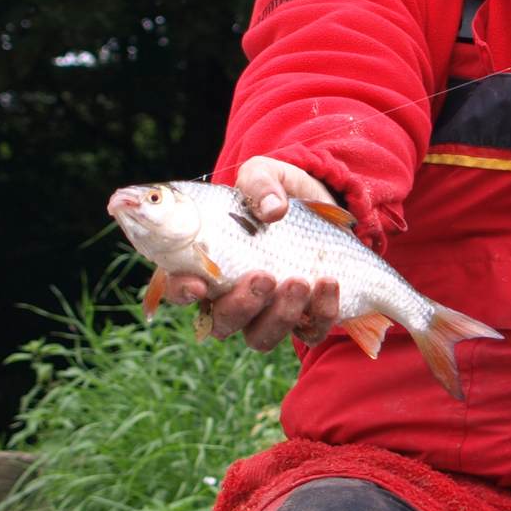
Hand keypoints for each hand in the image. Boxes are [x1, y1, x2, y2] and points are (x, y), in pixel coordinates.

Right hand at [161, 156, 343, 350]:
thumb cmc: (280, 193)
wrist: (327, 203)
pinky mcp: (308, 317)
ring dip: (280, 314)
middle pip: (222, 322)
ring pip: (261, 337)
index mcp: (211, 262)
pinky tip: (329, 283)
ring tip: (301, 281)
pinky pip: (310, 332)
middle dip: (242, 305)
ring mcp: (269, 312)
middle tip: (265, 276)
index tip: (199, 285)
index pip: (180, 287)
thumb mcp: (267, 174)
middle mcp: (234, 296)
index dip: (183, 291)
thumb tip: (272, 209)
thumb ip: (260, 182)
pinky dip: (321, 312)